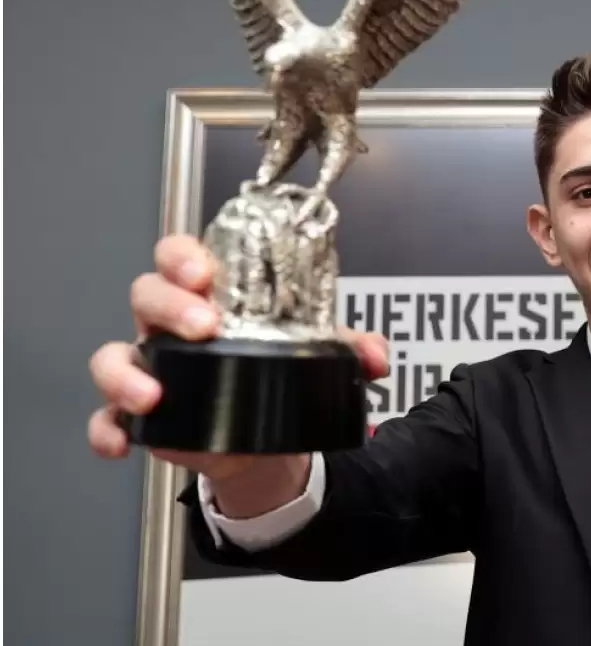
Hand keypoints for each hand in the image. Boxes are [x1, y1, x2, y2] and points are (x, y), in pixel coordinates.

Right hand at [87, 234, 389, 480]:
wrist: (266, 436)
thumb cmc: (276, 371)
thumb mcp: (316, 354)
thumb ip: (349, 348)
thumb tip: (375, 357)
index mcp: (207, 295)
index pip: (182, 257)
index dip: (183, 256)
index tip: (203, 271)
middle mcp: (168, 325)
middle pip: (147, 296)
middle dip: (169, 305)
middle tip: (204, 325)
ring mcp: (151, 368)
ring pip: (114, 355)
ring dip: (126, 372)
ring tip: (154, 394)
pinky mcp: (143, 416)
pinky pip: (107, 418)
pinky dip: (107, 429)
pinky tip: (122, 442)